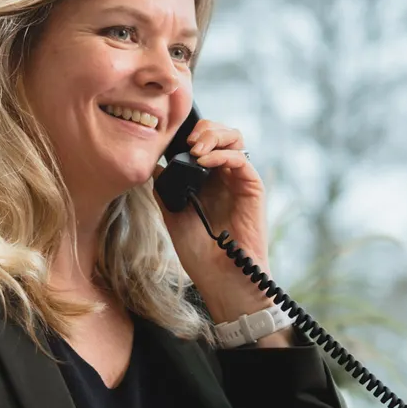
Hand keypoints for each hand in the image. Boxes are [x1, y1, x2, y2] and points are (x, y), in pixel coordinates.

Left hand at [152, 117, 276, 323]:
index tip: (171, 141)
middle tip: (187, 141)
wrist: (220, 278)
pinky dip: (222, 154)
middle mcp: (224, 176)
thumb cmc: (199, 254)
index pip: (203, 141)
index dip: (190, 134)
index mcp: (206, 180)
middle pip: (221, 133)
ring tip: (196, 147)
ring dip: (214, 135)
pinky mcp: (253, 189)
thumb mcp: (172, 215)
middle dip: (204, 129)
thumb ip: (165, 188)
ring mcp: (239, 181)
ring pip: (234, 139)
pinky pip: (241, 160)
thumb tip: (154, 163)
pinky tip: (204, 160)